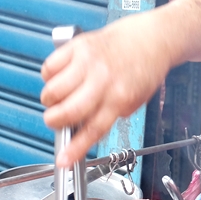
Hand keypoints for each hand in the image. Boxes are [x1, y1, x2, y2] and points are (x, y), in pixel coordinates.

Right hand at [40, 14, 171, 167]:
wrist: (151, 39)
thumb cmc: (144, 69)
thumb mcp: (135, 100)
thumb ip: (110, 114)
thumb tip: (83, 127)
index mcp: (121, 98)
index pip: (93, 129)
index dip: (75, 148)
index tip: (63, 161)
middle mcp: (103, 81)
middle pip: (68, 111)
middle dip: (55, 121)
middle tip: (57, 120)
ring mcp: (88, 62)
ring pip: (53, 91)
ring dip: (50, 100)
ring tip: (59, 97)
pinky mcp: (78, 46)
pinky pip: (49, 67)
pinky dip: (48, 76)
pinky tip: (60, 77)